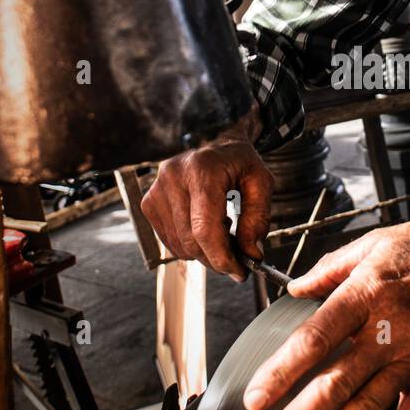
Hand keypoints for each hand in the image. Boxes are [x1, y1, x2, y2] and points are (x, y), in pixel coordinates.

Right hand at [141, 117, 271, 277]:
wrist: (214, 137)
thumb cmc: (238, 161)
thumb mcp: (261, 182)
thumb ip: (257, 218)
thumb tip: (250, 254)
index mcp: (201, 170)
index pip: (204, 229)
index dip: (222, 258)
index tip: (240, 272)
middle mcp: (172, 178)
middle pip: (191, 241)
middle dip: (216, 259)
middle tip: (237, 260)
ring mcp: (156, 190)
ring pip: (179, 246)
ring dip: (203, 253)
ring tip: (222, 234)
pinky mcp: (149, 202)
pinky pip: (169, 241)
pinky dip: (189, 245)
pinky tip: (203, 228)